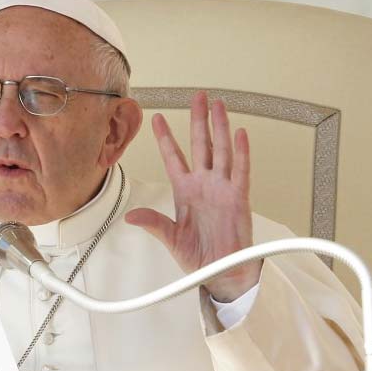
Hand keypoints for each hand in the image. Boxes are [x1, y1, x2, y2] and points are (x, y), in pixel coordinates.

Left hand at [125, 91, 260, 302]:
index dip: (166, 137)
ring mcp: (222, 189)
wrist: (221, 273)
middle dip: (198, 120)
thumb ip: (153, 224)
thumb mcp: (170, 238)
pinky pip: (240, 171)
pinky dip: (241, 153)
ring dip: (220, 128)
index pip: (173, 157)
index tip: (157, 118)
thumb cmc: (198, 256)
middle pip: (200, 145)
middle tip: (198, 97)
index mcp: (184, 191)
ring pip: (221, 151)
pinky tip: (239, 133)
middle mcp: (204, 185)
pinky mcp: (238, 198)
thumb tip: (131, 217)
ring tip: (218, 105)